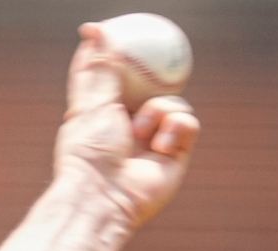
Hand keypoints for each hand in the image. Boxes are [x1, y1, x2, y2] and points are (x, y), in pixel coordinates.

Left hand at [55, 22, 200, 225]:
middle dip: (156, 73)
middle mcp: (128, 126)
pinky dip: (176, 128)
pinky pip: (188, 122)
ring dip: (159, 111)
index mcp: (102, 114)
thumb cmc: (90, 152)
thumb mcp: (93, 103)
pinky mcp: (176, 152)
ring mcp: (153, 139)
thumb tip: (94, 28)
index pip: (111, 78)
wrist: (105, 195)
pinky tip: (160, 147)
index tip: (114, 31)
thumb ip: (100, 66)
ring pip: (173, 101)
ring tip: (140, 133)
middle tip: (162, 48)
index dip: (116, 57)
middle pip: (149, 87)